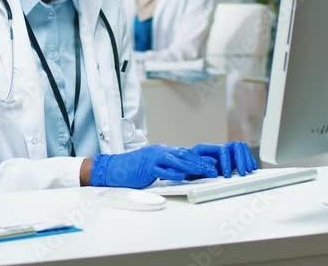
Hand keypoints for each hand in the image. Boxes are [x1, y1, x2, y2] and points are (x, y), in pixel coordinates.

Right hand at [90, 144, 217, 188]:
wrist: (114, 168)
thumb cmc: (132, 169)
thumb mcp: (152, 165)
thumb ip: (166, 167)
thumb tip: (181, 173)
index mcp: (162, 151)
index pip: (184, 153)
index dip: (199, 158)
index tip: (212, 163)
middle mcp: (159, 152)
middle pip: (184, 155)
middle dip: (200, 162)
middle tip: (213, 168)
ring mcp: (153, 159)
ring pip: (176, 161)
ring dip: (192, 166)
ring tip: (204, 171)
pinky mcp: (146, 168)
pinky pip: (162, 170)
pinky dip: (173, 173)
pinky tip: (183, 176)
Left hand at [191, 142, 257, 177]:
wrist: (186, 171)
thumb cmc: (186, 169)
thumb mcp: (190, 168)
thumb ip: (201, 166)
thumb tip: (213, 166)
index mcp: (206, 148)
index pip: (222, 149)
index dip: (227, 161)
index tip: (227, 174)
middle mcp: (218, 149)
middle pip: (235, 146)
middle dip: (241, 160)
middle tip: (242, 173)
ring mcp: (225, 153)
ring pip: (241, 148)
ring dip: (246, 159)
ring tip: (248, 171)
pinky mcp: (231, 159)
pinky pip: (244, 154)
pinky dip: (249, 160)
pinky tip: (250, 168)